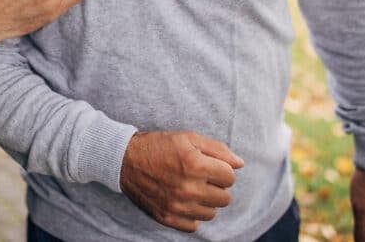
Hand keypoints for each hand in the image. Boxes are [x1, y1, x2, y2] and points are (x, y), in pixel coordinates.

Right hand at [120, 130, 243, 232]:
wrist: (124, 159)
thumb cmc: (158, 145)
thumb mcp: (188, 137)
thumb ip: (218, 149)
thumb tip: (240, 164)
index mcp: (195, 165)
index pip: (230, 177)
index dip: (222, 169)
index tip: (210, 166)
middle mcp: (187, 188)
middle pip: (224, 198)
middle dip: (216, 186)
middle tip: (201, 176)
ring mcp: (177, 206)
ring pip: (211, 213)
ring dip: (205, 201)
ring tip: (191, 187)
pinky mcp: (167, 217)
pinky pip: (194, 225)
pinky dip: (192, 215)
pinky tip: (182, 200)